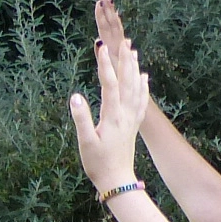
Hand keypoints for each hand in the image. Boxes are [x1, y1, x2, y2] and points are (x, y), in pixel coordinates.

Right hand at [68, 0, 148, 190]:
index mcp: (112, 116)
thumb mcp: (85, 142)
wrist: (117, 181)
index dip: (105, 64)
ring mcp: (131, 119)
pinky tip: (144, 77)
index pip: (110, 84)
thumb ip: (81, 119)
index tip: (100, 47)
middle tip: (124, 40)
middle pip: (127, 81)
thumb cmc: (98, 164)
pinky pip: (142, 101)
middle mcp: (125, 114)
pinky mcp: (133, 125)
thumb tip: (76, 97)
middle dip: (125, 60)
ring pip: (137, 88)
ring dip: (135, 68)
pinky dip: (144, 86)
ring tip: (133, 51)